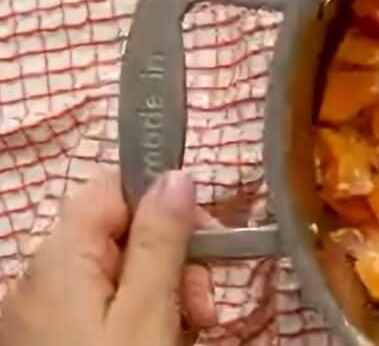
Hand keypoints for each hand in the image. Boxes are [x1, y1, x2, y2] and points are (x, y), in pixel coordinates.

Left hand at [0, 169, 216, 345]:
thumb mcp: (148, 312)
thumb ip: (160, 242)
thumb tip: (176, 176)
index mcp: (60, 257)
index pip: (111, 188)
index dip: (164, 201)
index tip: (208, 235)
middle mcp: (42, 276)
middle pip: (121, 235)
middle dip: (176, 259)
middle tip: (205, 305)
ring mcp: (44, 311)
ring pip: (119, 274)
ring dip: (167, 291)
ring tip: (195, 327)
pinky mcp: (52, 337)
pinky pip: (104, 307)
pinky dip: (141, 317)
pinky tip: (166, 337)